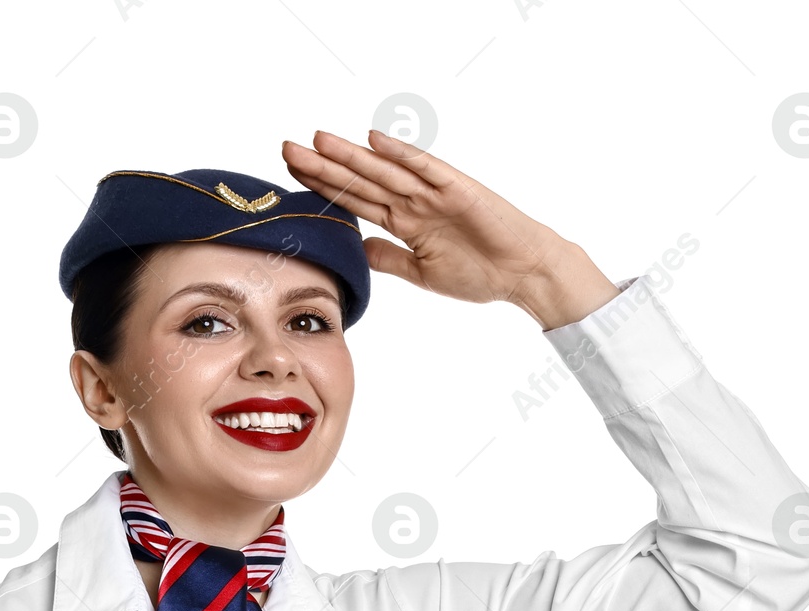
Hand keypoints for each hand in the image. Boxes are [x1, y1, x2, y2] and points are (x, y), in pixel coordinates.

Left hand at [281, 129, 620, 329]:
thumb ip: (388, 259)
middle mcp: (413, 202)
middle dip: (324, 166)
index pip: (355, 201)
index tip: (290, 177)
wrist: (522, 273)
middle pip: (360, 180)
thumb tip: (355, 250)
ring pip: (384, 170)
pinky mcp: (457, 188)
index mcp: (404, 222)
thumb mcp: (421, 273)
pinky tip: (374, 141)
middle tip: (286, 149)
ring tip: (318, 140)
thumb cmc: (479, 273)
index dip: (323, 188)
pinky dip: (401, 154)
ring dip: (351, 156)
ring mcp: (433, 193)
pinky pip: (425, 167)